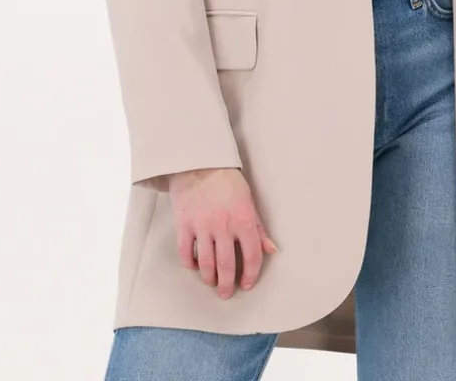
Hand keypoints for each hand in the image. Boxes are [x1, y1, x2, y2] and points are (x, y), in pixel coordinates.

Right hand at [168, 167, 278, 298]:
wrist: (199, 163)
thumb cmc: (227, 181)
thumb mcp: (249, 201)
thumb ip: (259, 228)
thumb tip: (271, 250)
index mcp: (243, 219)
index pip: (252, 255)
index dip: (251, 274)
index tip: (247, 283)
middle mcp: (224, 226)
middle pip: (226, 266)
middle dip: (227, 284)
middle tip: (226, 293)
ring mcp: (202, 226)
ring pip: (206, 264)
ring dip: (209, 278)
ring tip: (211, 282)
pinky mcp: (184, 224)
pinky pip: (186, 253)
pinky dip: (190, 264)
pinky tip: (195, 266)